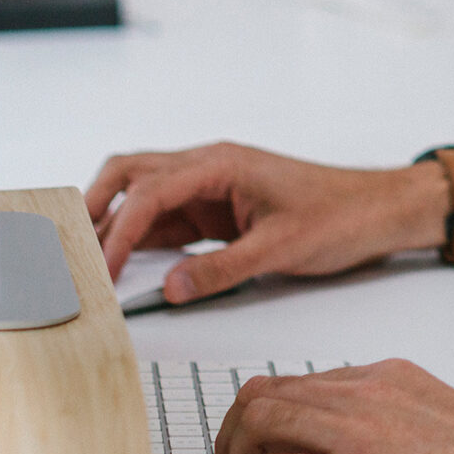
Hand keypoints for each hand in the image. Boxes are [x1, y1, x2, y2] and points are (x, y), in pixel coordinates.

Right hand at [85, 142, 434, 301]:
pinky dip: (142, 238)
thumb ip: (223, 269)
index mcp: (221, 164)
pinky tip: (126, 264)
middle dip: (97, 208)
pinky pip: (167, 219)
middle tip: (75, 249)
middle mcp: (209, 168)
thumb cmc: (340, 215)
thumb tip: (173, 290)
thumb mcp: (281, 248)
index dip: (120, 230)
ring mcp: (210, 187)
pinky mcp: (217, 210)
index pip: (150, 191)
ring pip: (143, 195)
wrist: (378, 211)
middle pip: (131, 175)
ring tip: (90, 261)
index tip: (103, 267)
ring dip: (115, 223)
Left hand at [215, 358, 453, 453]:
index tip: (254, 450)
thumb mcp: (441, 423)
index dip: (260, 418)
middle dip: (232, 439)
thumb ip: (395, 423)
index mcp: (388, 379)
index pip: (295, 381)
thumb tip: (359, 451)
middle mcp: (368, 396)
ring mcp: (363, 433)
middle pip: (262, 395)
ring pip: (259, 423)